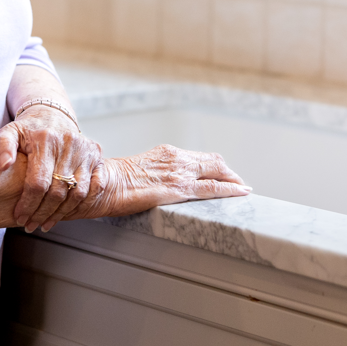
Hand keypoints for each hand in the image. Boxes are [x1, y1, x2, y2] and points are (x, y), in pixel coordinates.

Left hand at [0, 104, 103, 232]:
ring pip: (77, 193)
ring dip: (61, 213)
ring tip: (46, 223)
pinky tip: (66, 212)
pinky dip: (81, 204)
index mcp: (46, 139)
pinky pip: (94, 187)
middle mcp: (69, 144)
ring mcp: (85, 150)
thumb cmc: (28, 130)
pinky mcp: (96, 155)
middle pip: (58, 191)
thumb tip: (4, 165)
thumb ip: (2, 147)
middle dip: (42, 213)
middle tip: (31, 225)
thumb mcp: (10, 132)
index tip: (20, 217)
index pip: (38, 182)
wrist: (52, 116)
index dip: (28, 204)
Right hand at [69, 144, 250, 219]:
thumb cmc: (113, 180)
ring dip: (233, 180)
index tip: (225, 174)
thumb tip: (158, 182)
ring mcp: (180, 173)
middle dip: (229, 172)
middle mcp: (177, 159)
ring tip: (243, 189)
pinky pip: (212, 188)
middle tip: (239, 183)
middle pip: (214, 161)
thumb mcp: (139, 170)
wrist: (103, 182)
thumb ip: (154, 173)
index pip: (200, 157)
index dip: (215, 166)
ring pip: (217, 171)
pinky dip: (230, 190)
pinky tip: (241, 193)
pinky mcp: (179, 189)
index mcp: (167, 153)